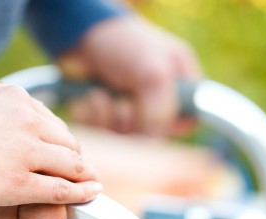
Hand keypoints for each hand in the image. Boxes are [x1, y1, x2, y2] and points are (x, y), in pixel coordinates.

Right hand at [0, 83, 101, 206]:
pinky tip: (89, 197)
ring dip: (80, 178)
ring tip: (85, 189)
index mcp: (13, 98)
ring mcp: (25, 151)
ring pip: (72, 165)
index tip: (60, 154)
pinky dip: (80, 194)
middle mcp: (27, 120)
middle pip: (68, 142)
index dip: (59, 142)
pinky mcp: (16, 183)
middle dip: (74, 160)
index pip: (51, 122)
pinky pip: (61, 190)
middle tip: (76, 175)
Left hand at [59, 15, 200, 135]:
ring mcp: (128, 107)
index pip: (185, 122)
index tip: (148, 117)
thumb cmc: (124, 44)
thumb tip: (154, 138)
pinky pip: (97, 129)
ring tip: (99, 95)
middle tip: (121, 103)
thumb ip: (161, 108)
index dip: (167, 126)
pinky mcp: (101, 113)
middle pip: (149, 134)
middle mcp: (155, 99)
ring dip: (106, 117)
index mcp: (178, 86)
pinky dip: (89, 115)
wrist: (80, 34)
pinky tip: (86, 97)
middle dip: (128, 120)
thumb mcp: (152, 72)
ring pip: (121, 134)